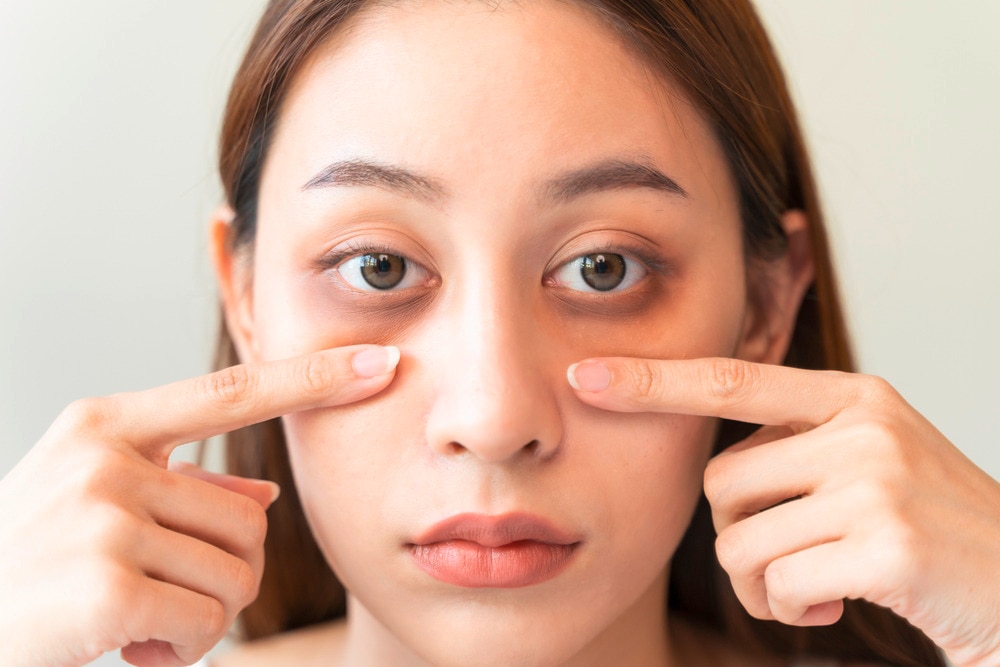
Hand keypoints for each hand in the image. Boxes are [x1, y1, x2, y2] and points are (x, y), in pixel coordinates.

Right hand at [0, 344, 398, 666]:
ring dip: (203, 615)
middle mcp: (104, 459)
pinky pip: (208, 619)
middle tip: (159, 596)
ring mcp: (102, 518)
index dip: (312, 377)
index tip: (380, 361)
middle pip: (251, 518)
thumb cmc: (33, 566)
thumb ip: (182, 489)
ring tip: (139, 619)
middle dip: (224, 573)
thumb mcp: (96, 504)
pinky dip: (185, 648)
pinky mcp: (106, 585)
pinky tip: (131, 646)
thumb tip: (265, 496)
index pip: (231, 391)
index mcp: (105, 424)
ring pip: (237, 572)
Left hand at [569, 356, 999, 666]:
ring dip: (760, 583)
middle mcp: (863, 429)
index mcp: (852, 398)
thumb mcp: (869, 457)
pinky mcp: (885, 547)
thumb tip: (711, 465)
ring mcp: (876, 484)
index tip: (584, 374)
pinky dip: (789, 609)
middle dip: (737, 535)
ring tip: (810, 587)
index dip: (653, 379)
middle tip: (784, 561)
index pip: (731, 381)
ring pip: (739, 541)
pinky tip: (831, 607)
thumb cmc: (926, 524)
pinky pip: (778, 585)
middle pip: (719, 483)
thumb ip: (796, 442)